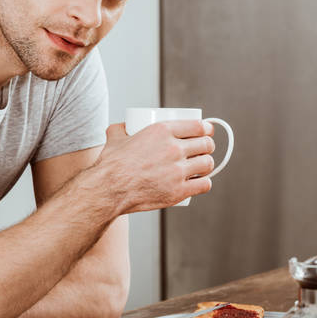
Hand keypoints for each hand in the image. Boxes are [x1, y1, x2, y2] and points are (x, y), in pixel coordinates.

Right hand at [90, 120, 215, 213]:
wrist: (109, 189)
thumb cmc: (111, 164)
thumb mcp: (115, 137)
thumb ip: (121, 128)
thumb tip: (125, 126)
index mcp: (162, 130)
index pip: (197, 126)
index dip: (206, 129)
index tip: (206, 132)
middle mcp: (173, 148)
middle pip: (205, 144)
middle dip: (208, 146)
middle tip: (203, 150)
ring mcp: (178, 171)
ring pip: (207, 164)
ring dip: (207, 164)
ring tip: (202, 166)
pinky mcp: (179, 191)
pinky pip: (204, 185)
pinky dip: (204, 182)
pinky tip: (201, 182)